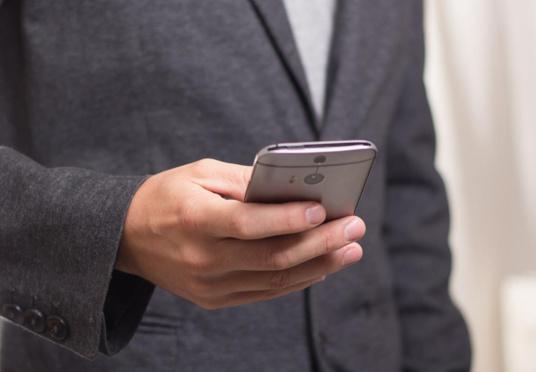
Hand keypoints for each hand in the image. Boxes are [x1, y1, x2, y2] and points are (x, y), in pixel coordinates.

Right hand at [117, 158, 364, 308]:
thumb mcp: (199, 173)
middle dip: (320, 242)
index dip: (287, 219)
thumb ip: (244, 181)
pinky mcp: (215, 299)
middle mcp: (203, 258)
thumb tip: (291, 188)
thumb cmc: (167, 196)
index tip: (323, 210)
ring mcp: (210, 285)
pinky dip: (298, 280)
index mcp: (194, 219)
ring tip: (350, 249)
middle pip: (272, 257)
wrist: (127, 237)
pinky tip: (322, 266)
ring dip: (319, 265)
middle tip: (355, 227)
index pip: (247, 223)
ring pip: (275, 280)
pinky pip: (265, 293)